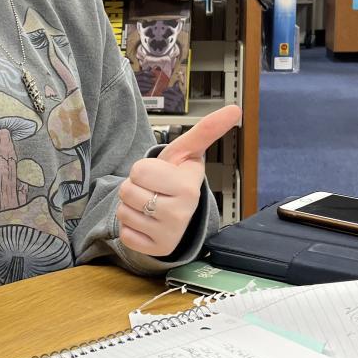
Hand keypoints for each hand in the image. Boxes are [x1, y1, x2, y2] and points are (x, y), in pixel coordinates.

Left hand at [115, 105, 241, 255]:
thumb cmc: (177, 178)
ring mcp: (167, 235)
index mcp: (188, 188)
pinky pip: (124, 233)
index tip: (161, 174)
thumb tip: (235, 108)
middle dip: (134, 186)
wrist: (177, 212)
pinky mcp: (153, 250)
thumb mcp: (187, 152)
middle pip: (126, 191)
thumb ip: (207, 130)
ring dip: (130, 206)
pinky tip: (147, 223)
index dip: (144, 169)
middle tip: (153, 190)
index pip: (139, 170)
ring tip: (150, 205)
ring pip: (123, 212)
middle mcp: (180, 214)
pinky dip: (130, 227)